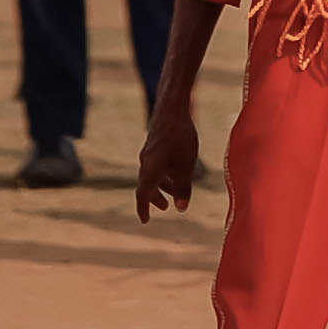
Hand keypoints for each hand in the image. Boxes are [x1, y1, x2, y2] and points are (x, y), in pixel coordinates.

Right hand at [134, 100, 202, 223]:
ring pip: (153, 174)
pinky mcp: (154, 143)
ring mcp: (149, 152)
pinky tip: (175, 170)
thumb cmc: (180, 137)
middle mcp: (145, 163)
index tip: (145, 221)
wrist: (172, 107)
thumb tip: (181, 208)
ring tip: (175, 191)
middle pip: (147, 186)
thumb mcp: (185, 165)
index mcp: (149, 171)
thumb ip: (183, 187)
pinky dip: (164, 172)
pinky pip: (156, 163)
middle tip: (165, 208)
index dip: (143, 209)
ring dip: (162, 185)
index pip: (142, 196)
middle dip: (156, 198)